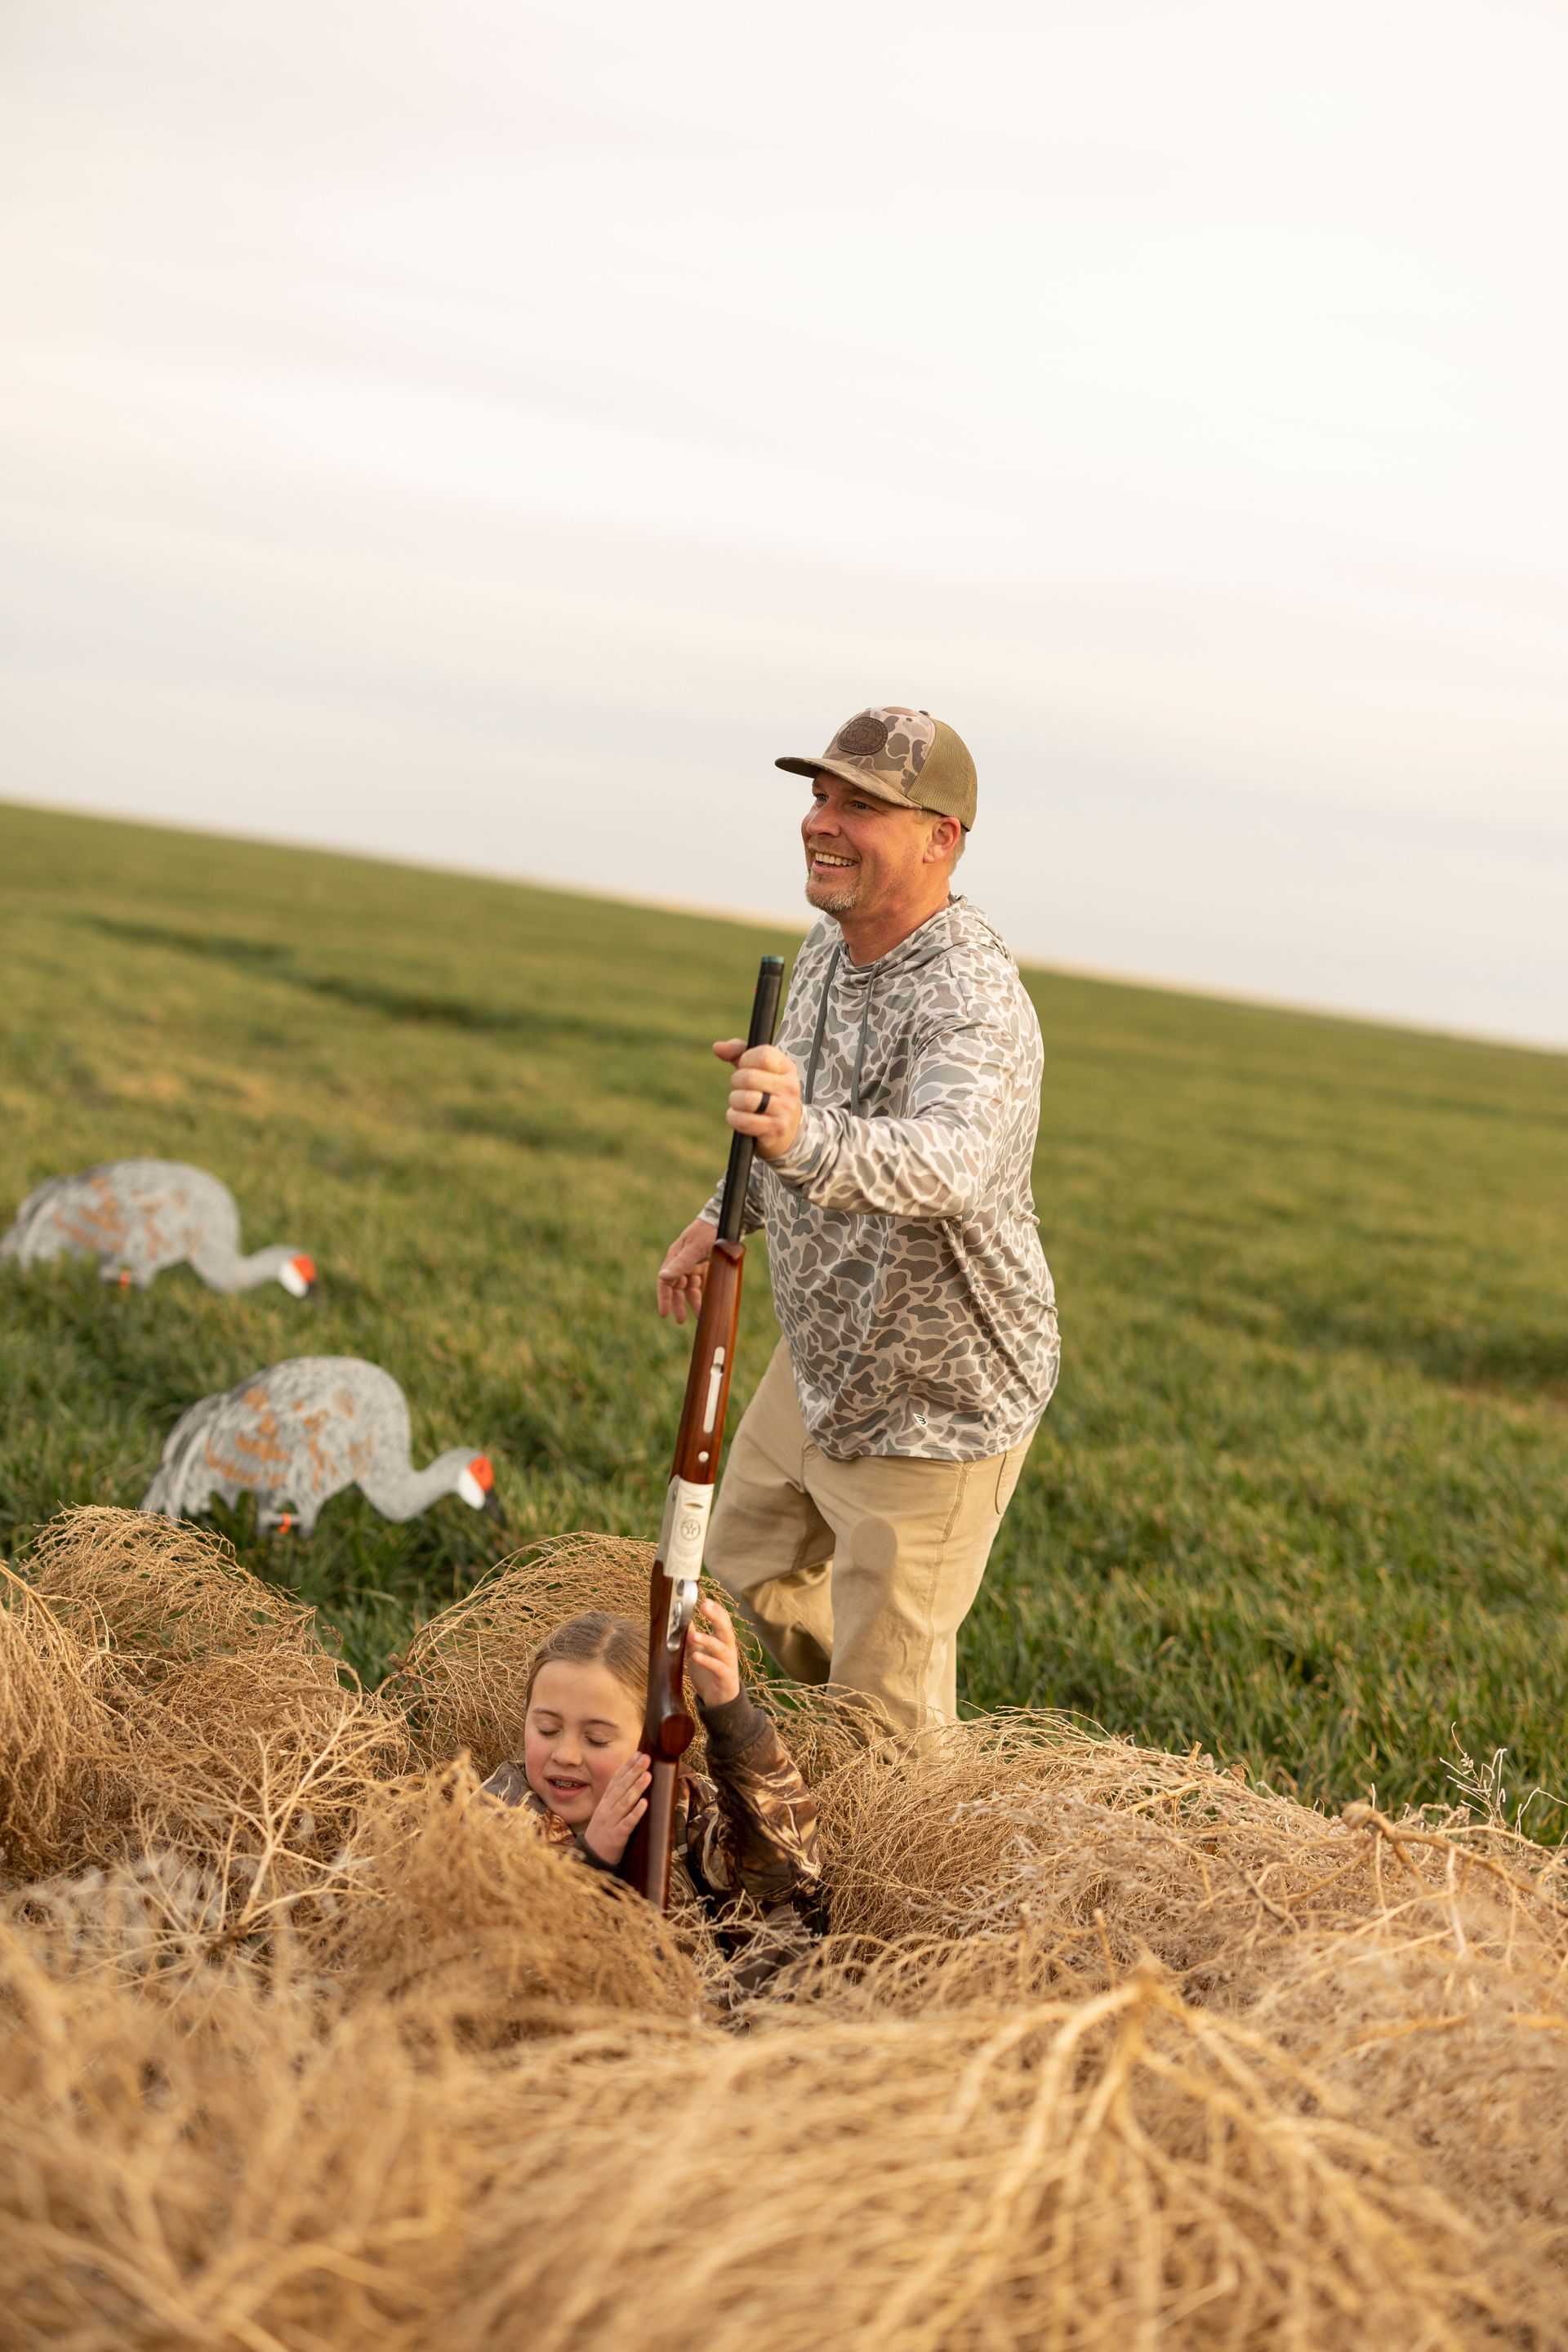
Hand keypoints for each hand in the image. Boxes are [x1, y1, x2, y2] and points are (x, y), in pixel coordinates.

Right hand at [583, 1753, 650, 1864]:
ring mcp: (611, 1822)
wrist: (591, 1858)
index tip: (638, 1753)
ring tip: (648, 1775)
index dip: (627, 1766)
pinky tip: (645, 1803)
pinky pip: (627, 1823)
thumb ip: (617, 1798)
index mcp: (605, 1802)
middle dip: (634, 1772)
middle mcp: (607, 1809)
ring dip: (636, 1788)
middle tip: (646, 1758)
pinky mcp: (617, 1836)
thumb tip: (632, 1780)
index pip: (616, 1780)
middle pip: (621, 1787)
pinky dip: (636, 1813)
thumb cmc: (603, 1832)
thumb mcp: (607, 1812)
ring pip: (624, 1802)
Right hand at [657, 1216, 717, 1323]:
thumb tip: (662, 1277)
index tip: (664, 1314)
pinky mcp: (707, 1265)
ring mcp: (695, 1264)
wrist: (726, 1221)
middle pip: (677, 1288)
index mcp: (675, 1258)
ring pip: (691, 1288)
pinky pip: (704, 1283)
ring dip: (694, 1301)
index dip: (664, 1298)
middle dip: (678, 1304)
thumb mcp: (694, 1249)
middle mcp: (683, 1262)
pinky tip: (709, 1303)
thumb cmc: (707, 1232)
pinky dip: (705, 1293)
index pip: (665, 1282)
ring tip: (700, 1315)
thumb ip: (680, 1264)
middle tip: (681, 1321)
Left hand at [687, 1593, 741, 1707]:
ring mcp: (728, 1663)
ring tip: (694, 1635)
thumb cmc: (708, 1672)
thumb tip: (682, 1619)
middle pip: (726, 1629)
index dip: (716, 1609)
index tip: (705, 1599)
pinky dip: (707, 1661)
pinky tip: (696, 1656)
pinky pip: (718, 1667)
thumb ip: (692, 1636)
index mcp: (722, 1641)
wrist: (718, 1700)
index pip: (722, 1620)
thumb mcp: (697, 1651)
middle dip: (717, 1616)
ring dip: (708, 1640)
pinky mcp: (725, 1678)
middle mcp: (728, 1649)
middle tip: (705, 1605)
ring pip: (722, 1648)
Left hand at [714, 1038, 801, 1163]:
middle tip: (740, 1088)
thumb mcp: (759, 1070)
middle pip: (749, 1077)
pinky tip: (739, 1117)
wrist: (789, 1131)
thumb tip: (717, 1047)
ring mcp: (784, 1109)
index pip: (763, 1055)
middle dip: (736, 1082)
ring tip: (740, 1104)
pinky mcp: (775, 1129)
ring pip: (746, 1099)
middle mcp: (789, 1087)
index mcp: (787, 1068)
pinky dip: (734, 1118)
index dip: (745, 1059)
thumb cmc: (768, 1094)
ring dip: (735, 1101)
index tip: (744, 1067)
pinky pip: (743, 1121)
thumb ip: (739, 1054)